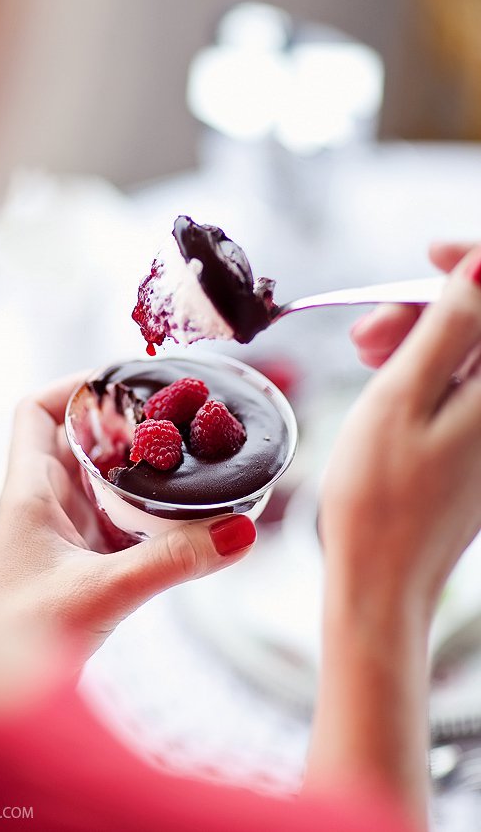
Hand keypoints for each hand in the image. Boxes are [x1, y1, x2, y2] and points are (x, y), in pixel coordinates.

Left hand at [0, 375, 255, 665]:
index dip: (73, 386)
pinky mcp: (85, 565)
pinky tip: (184, 517)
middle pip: (80, 439)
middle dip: (127, 424)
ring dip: (142, 469)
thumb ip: (173, 562)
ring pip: (104, 481)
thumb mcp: (101, 592)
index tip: (124, 381)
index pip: (35, 412)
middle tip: (178, 417)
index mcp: (29, 493)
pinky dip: (151, 513)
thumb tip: (240, 531)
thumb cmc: (18, 642)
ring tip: (189, 455)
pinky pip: (121, 521)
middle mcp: (44, 505)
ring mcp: (65, 535)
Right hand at [321, 242, 480, 614]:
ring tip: (363, 356)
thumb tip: (478, 267)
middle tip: (369, 332)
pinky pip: (462, 381)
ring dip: (421, 337)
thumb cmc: (381, 497)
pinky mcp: (478, 442)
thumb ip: (449, 325)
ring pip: (469, 349)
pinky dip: (426, 368)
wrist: (383, 576)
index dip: (471, 262)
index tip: (426, 255)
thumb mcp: (403, 395)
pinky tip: (385, 377)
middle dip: (430, 306)